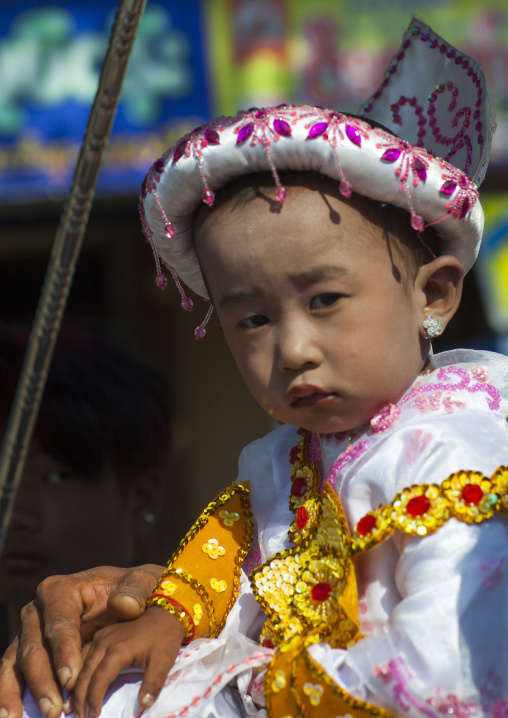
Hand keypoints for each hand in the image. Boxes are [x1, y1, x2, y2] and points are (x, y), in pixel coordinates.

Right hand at [0, 564, 163, 717]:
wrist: (134, 600)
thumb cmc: (136, 591)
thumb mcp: (143, 582)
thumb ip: (136, 588)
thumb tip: (124, 604)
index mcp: (63, 589)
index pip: (59, 622)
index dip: (62, 650)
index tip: (71, 679)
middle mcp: (40, 609)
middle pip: (34, 645)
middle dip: (42, 679)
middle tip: (56, 710)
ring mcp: (31, 631)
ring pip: (18, 662)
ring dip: (24, 692)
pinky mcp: (31, 651)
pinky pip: (15, 672)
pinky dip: (11, 694)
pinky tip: (13, 716)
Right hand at [72, 606, 184, 717]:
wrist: (166, 612)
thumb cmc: (164, 638)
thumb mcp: (164, 661)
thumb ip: (154, 683)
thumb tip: (144, 706)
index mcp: (118, 649)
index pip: (99, 679)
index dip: (93, 699)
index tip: (93, 717)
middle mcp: (104, 641)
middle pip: (85, 673)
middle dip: (79, 698)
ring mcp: (101, 636)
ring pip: (81, 664)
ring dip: (75, 686)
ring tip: (72, 708)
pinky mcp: (101, 635)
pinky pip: (83, 654)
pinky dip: (77, 671)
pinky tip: (74, 685)